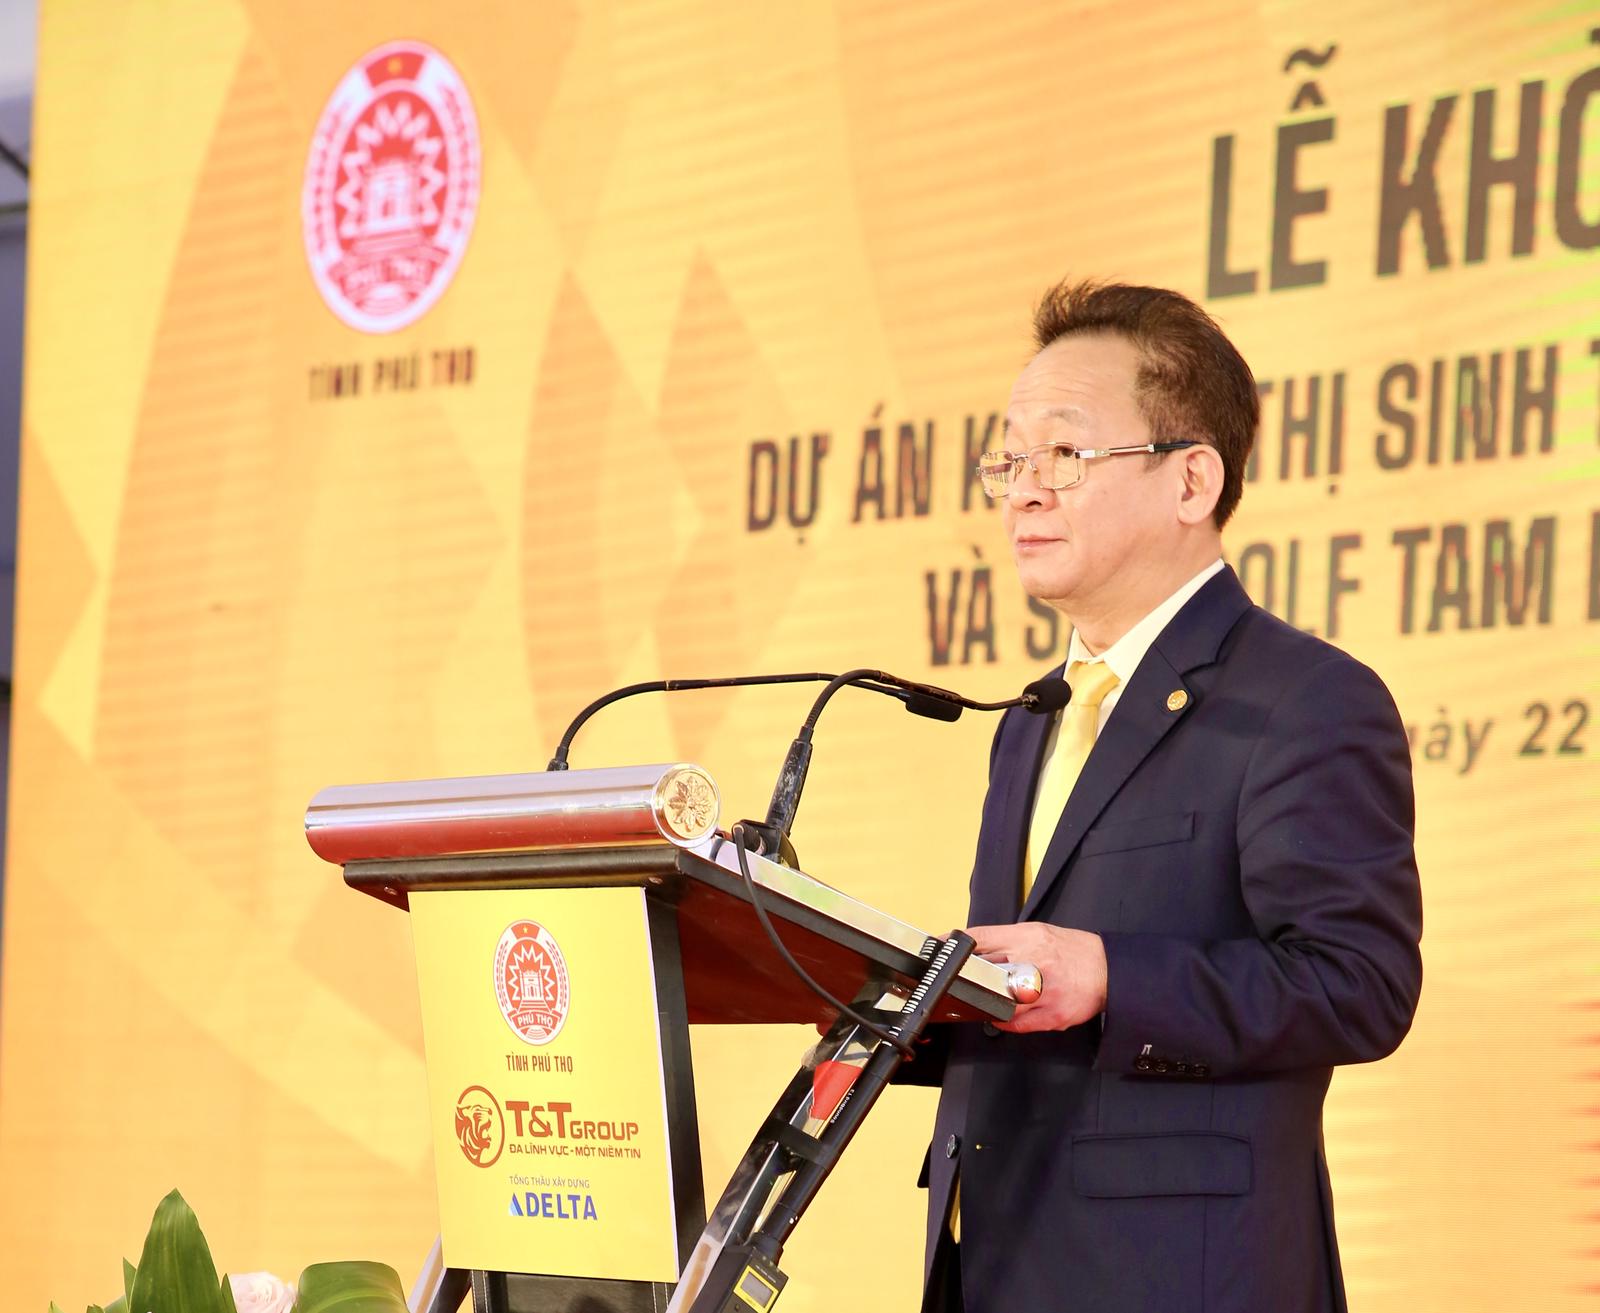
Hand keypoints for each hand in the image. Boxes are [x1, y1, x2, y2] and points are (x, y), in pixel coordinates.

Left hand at [967, 923, 1107, 1032]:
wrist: (1108, 970)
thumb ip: (1008, 941)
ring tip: (978, 1001)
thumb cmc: (1072, 951)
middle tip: (955, 982)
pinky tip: (999, 1017)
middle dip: (968, 978)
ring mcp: (1044, 991)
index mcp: (1029, 937)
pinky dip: (1003, 1022)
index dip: (957, 945)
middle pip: (986, 971)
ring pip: (999, 1002)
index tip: (942, 950)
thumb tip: (976, 949)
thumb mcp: (1038, 933)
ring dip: (984, 1003)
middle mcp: (1035, 962)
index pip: (983, 938)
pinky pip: (1016, 1024)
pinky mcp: (1053, 1015)